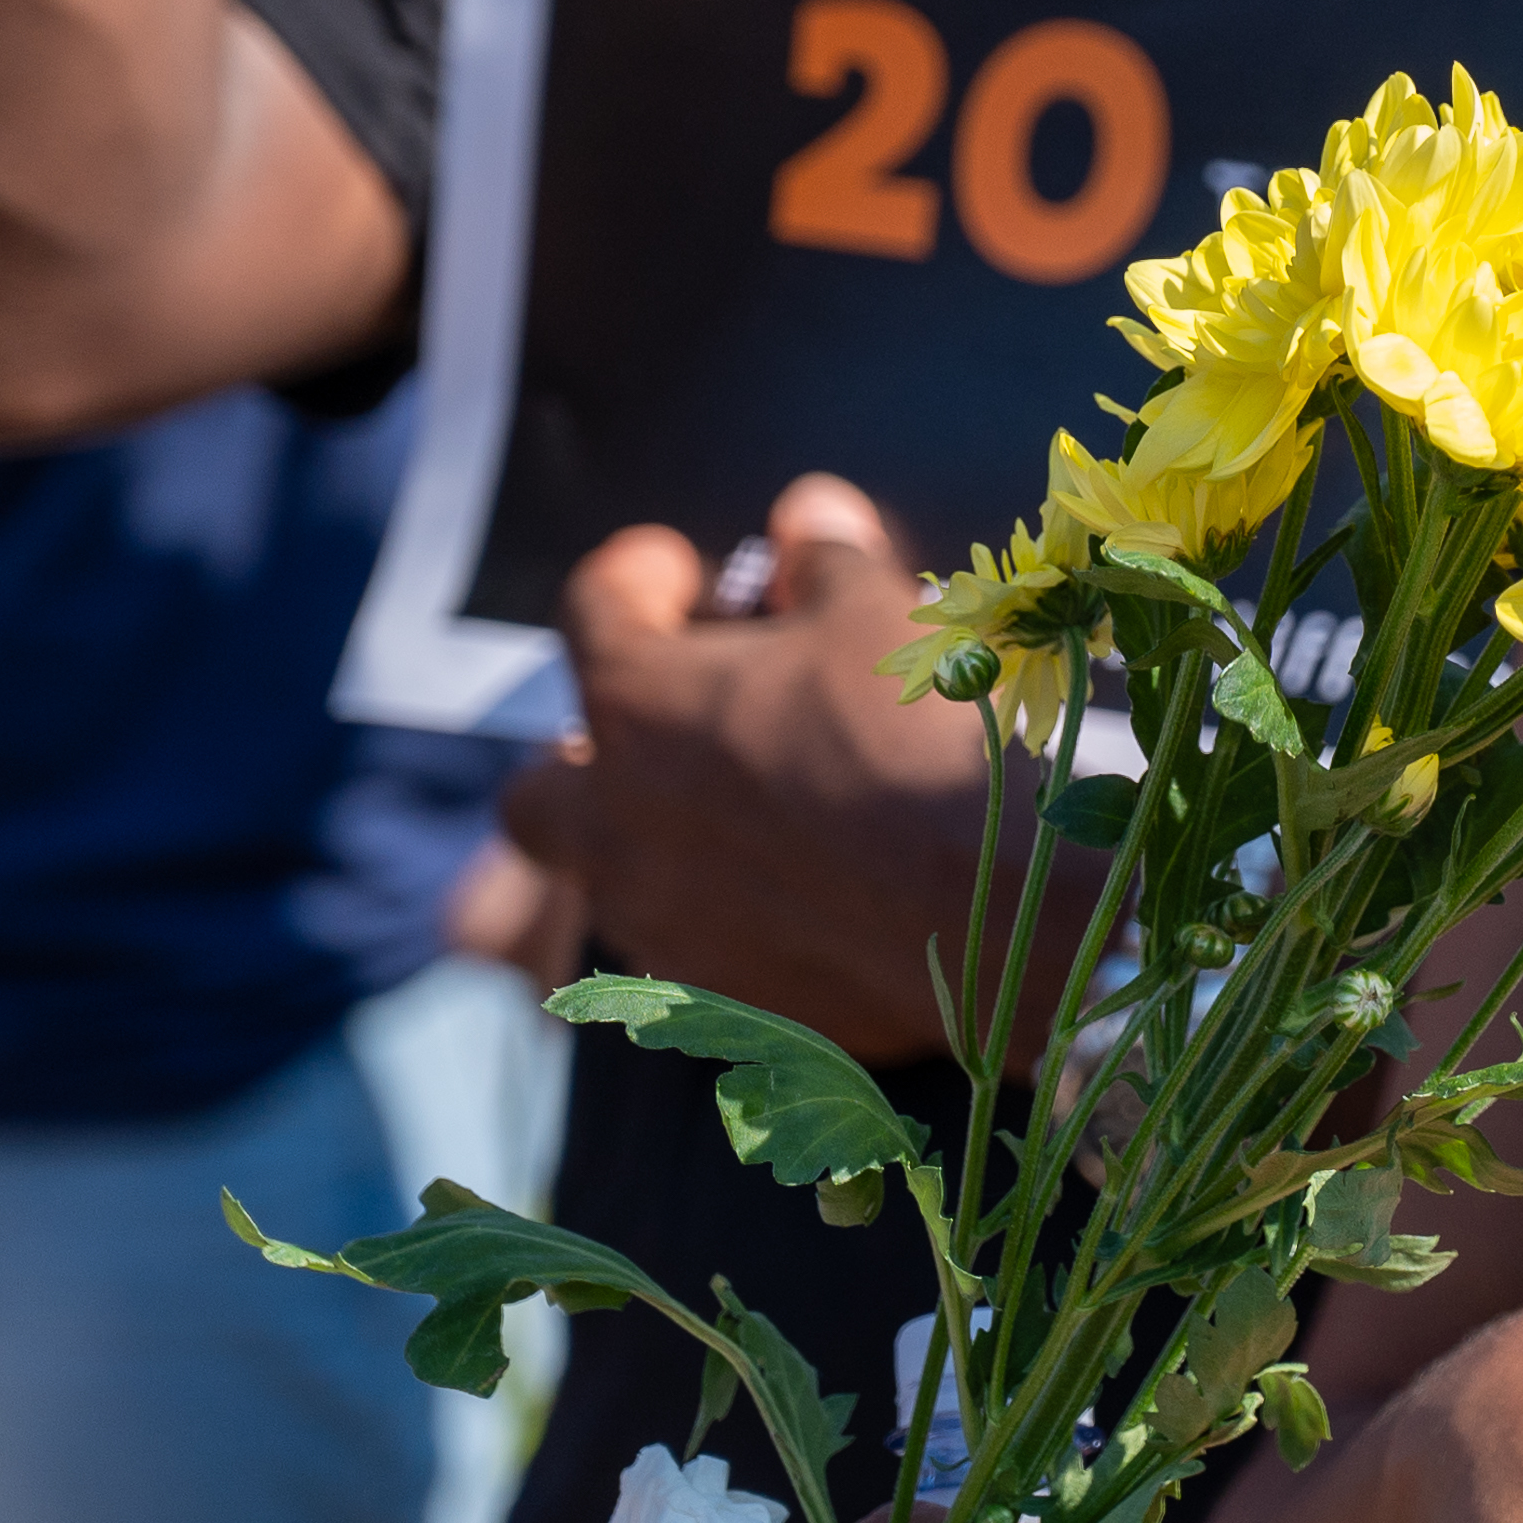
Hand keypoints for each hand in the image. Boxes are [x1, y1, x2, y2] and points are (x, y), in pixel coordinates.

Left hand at [497, 479, 1010, 1060]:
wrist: (990, 921)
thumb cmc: (915, 742)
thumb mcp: (880, 614)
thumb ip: (826, 557)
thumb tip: (806, 518)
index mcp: (637, 707)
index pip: (593, 608)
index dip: (639, 574)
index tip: (682, 570)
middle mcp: (616, 825)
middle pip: (533, 789)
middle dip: (584, 752)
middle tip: (667, 729)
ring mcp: (659, 926)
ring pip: (610, 882)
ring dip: (655, 840)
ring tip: (746, 813)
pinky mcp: (716, 1004)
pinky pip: (689, 953)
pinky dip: (725, 916)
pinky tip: (802, 897)